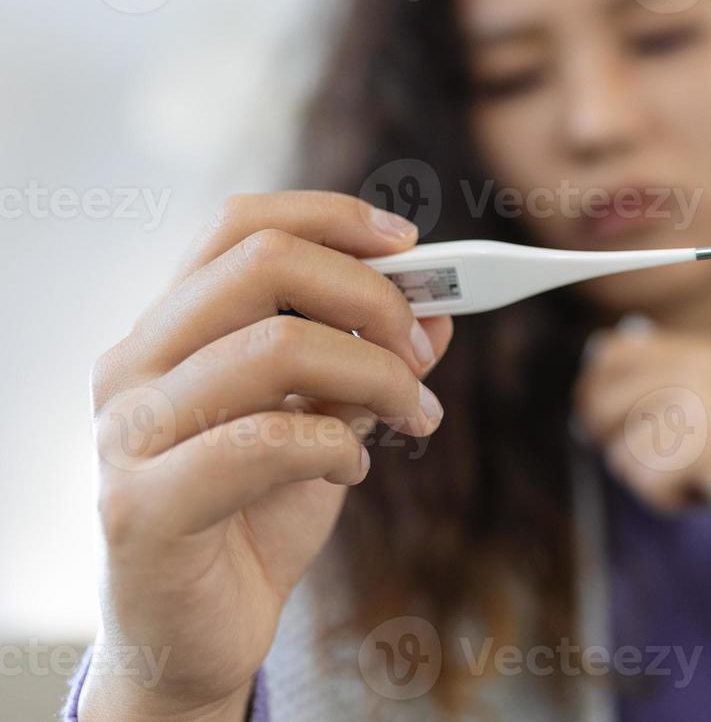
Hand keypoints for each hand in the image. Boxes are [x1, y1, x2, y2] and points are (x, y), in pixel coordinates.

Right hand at [81, 191, 452, 720]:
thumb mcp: (329, 420)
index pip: (239, 223)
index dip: (333, 218)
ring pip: (275, 345)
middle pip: (262, 263)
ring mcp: (128, 432)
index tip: (412, 244)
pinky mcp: (141, 506)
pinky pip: (267, 440)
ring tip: (412, 416)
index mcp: (170, 328)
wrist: (199, 633)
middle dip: (370, 296)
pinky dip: (337, 447)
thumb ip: (369, 362)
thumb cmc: (256, 514)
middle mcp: (134, 364)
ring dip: (375, 377)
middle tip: (420, 349)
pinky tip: (354, 469)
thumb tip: (440, 310)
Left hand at [573, 326, 710, 607]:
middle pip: (602, 399)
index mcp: (705, 351)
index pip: (612, 351)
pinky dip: (670, 501)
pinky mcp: (704, 444)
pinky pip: (644, 482)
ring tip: (700, 476)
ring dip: (652, 479)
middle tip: (659, 461)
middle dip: (616, 441)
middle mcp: (703, 365)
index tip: (608, 421)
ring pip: (620, 449)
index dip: (595, 389)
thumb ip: (661, 388)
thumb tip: (591, 375)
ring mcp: (704, 401)